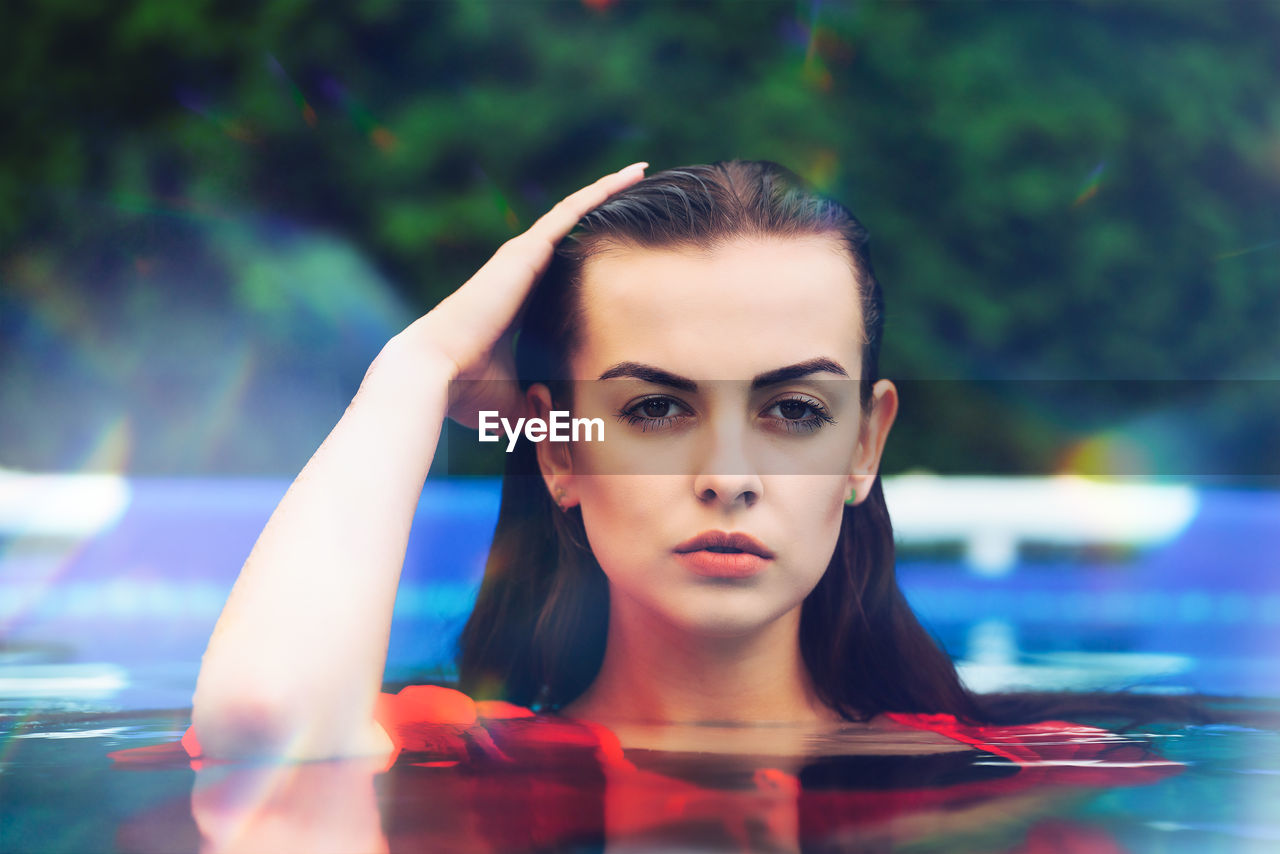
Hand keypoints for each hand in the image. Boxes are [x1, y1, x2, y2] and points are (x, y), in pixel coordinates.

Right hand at [393, 162, 647, 428]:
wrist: (432, 375)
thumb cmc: (467, 393)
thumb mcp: (518, 400)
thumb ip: (544, 406)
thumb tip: (567, 438)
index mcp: (519, 301)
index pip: (562, 270)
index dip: (588, 255)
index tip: (617, 247)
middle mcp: (519, 271)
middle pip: (569, 230)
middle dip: (602, 209)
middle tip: (639, 189)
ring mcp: (522, 257)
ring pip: (573, 211)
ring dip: (606, 189)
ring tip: (640, 170)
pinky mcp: (525, 252)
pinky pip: (571, 211)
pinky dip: (600, 191)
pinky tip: (629, 175)